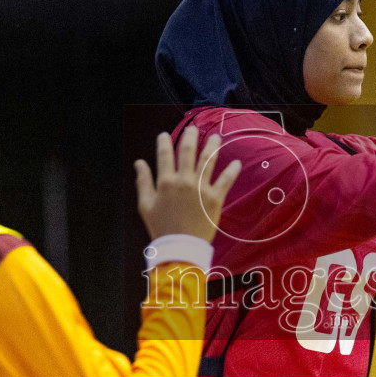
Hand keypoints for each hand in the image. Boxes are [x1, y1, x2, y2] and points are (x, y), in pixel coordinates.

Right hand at [134, 126, 242, 242]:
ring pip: (208, 161)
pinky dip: (232, 170)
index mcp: (166, 182)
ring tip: (215, 136)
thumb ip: (143, 182)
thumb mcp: (145, 205)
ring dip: (212, 146)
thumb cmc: (161, 227)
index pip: (164, 155)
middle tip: (193, 128)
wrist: (180, 248)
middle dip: (190, 137)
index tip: (164, 135)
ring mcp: (201, 189)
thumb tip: (139, 163)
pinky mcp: (215, 199)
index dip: (164, 142)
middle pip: (188, 152)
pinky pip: (225, 180)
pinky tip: (236, 162)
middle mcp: (184, 181)